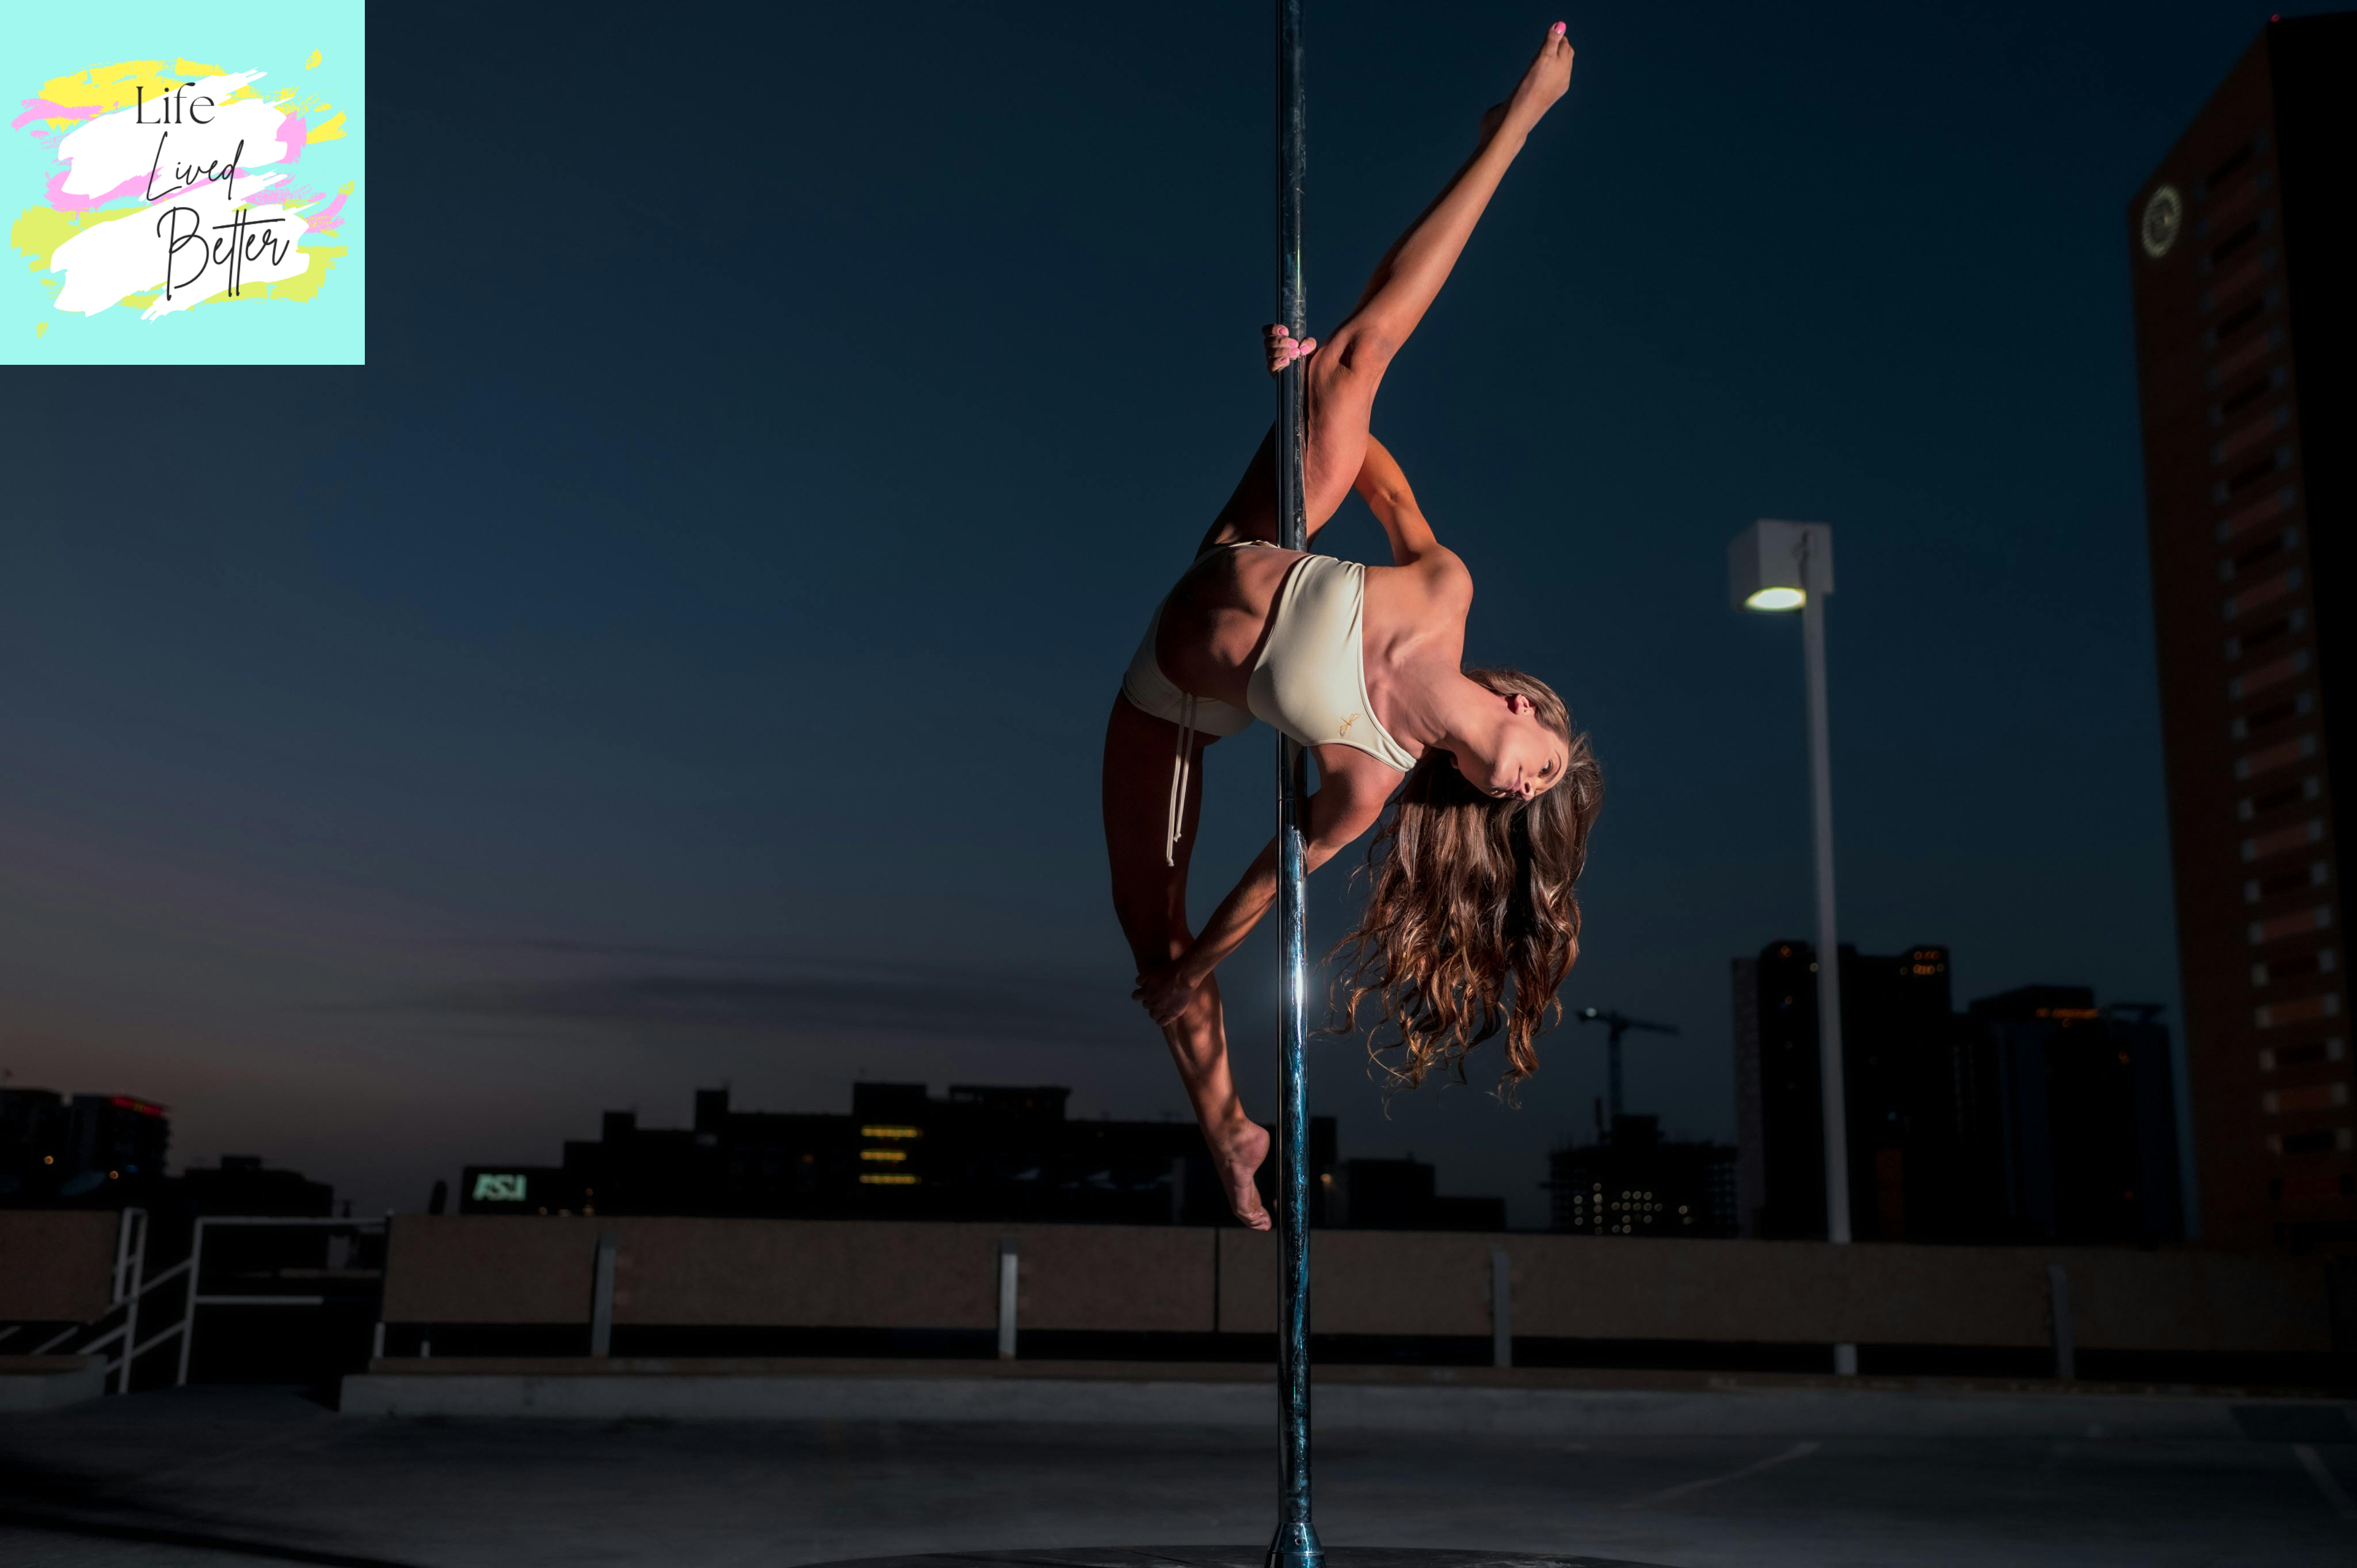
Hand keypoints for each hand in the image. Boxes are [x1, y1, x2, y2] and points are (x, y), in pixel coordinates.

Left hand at [1131, 958, 1203, 1026]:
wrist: (1184, 977)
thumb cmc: (1168, 971)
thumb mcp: (1151, 971)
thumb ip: (1142, 978)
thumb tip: (1138, 984)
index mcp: (1146, 992)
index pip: (1135, 996)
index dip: (1139, 995)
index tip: (1143, 993)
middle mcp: (1152, 1002)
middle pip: (1145, 1005)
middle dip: (1149, 1001)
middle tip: (1157, 997)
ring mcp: (1162, 1009)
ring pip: (1153, 1015)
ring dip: (1155, 1011)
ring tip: (1160, 1008)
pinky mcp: (1172, 1014)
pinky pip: (1162, 1022)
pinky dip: (1161, 1021)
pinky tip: (1164, 1017)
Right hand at [1264, 323, 1316, 374]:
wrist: (1310, 375)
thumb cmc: (1308, 359)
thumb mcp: (1311, 348)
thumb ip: (1309, 343)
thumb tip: (1302, 347)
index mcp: (1279, 340)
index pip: (1268, 331)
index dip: (1274, 329)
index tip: (1286, 332)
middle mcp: (1273, 349)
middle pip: (1268, 341)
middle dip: (1282, 341)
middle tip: (1295, 344)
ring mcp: (1272, 360)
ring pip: (1270, 352)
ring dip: (1283, 351)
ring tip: (1296, 353)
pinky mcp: (1274, 371)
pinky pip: (1271, 365)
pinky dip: (1278, 361)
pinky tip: (1287, 361)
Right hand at [1494, 22, 1573, 139]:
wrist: (1512, 122)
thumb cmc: (1527, 92)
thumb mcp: (1541, 62)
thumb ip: (1551, 43)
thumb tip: (1560, 25)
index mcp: (1563, 75)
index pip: (1565, 48)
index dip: (1558, 37)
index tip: (1550, 31)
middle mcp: (1558, 83)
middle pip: (1562, 59)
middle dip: (1555, 47)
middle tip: (1545, 40)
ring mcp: (1546, 92)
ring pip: (1551, 70)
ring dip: (1547, 60)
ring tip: (1539, 55)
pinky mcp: (1532, 98)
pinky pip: (1540, 80)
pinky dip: (1538, 71)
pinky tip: (1530, 72)